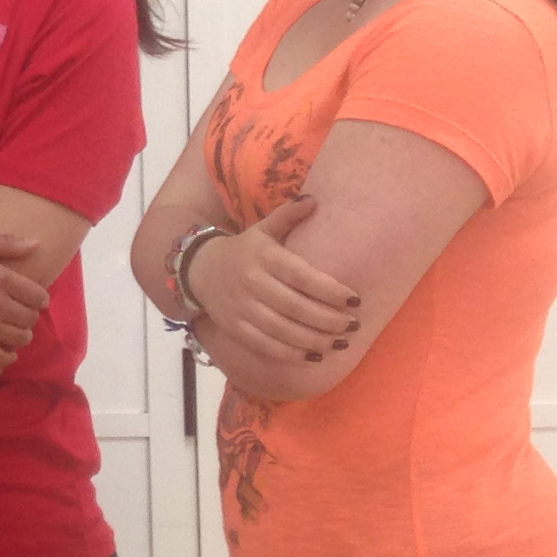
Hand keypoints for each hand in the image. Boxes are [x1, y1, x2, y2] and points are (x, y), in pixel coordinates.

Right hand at [0, 230, 51, 364]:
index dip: (40, 300)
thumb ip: (6, 243)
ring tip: (15, 332)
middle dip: (30, 317)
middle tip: (22, 315)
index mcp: (1, 278)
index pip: (38, 296)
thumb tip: (36, 243)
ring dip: (22, 336)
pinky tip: (8, 353)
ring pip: (19, 338)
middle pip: (30, 318)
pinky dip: (8, 357)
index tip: (35, 301)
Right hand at [189, 198, 361, 364]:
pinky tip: (315, 355)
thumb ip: (288, 216)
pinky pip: (267, 345)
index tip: (356, 300)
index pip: (302, 276)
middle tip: (353, 325)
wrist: (200, 269)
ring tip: (341, 343)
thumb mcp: (263, 229)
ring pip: (284, 330)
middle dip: (329, 319)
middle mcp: (252, 283)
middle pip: (296, 307)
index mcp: (264, 256)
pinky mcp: (236, 328)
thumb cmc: (244, 250)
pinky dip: (292, 354)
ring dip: (316, 340)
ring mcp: (242, 308)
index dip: (330, 290)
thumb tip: (314, 200)